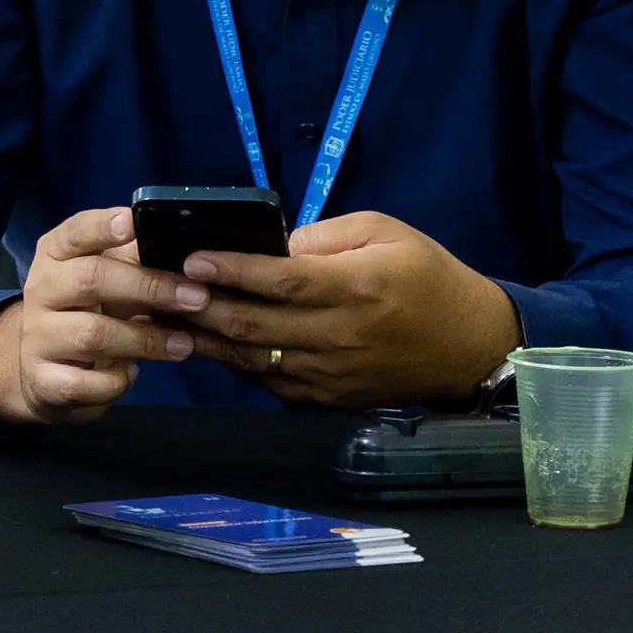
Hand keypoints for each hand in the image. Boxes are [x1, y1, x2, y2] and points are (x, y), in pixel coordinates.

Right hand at [0, 206, 203, 424]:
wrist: (41, 372)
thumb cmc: (86, 313)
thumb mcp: (105, 282)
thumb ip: (135, 265)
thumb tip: (188, 256)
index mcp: (56, 256)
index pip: (75, 232)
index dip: (103, 226)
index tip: (133, 222)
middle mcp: (42, 291)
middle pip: (90, 278)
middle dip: (148, 287)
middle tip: (195, 297)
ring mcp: (38, 337)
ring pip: (92, 334)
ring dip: (146, 340)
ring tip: (183, 344)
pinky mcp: (43, 381)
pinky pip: (86, 383)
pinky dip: (117, 379)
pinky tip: (132, 374)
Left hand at [181, 211, 523, 408]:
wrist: (467, 346)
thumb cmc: (427, 276)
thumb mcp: (386, 232)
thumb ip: (325, 237)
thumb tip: (271, 247)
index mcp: (356, 289)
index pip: (281, 281)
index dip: (232, 271)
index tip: (192, 259)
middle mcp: (339, 337)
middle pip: (255, 326)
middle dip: (203, 307)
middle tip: (164, 289)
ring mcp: (330, 376)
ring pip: (254, 360)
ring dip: (208, 340)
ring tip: (171, 318)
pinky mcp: (327, 400)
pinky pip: (269, 382)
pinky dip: (237, 363)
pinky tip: (211, 344)